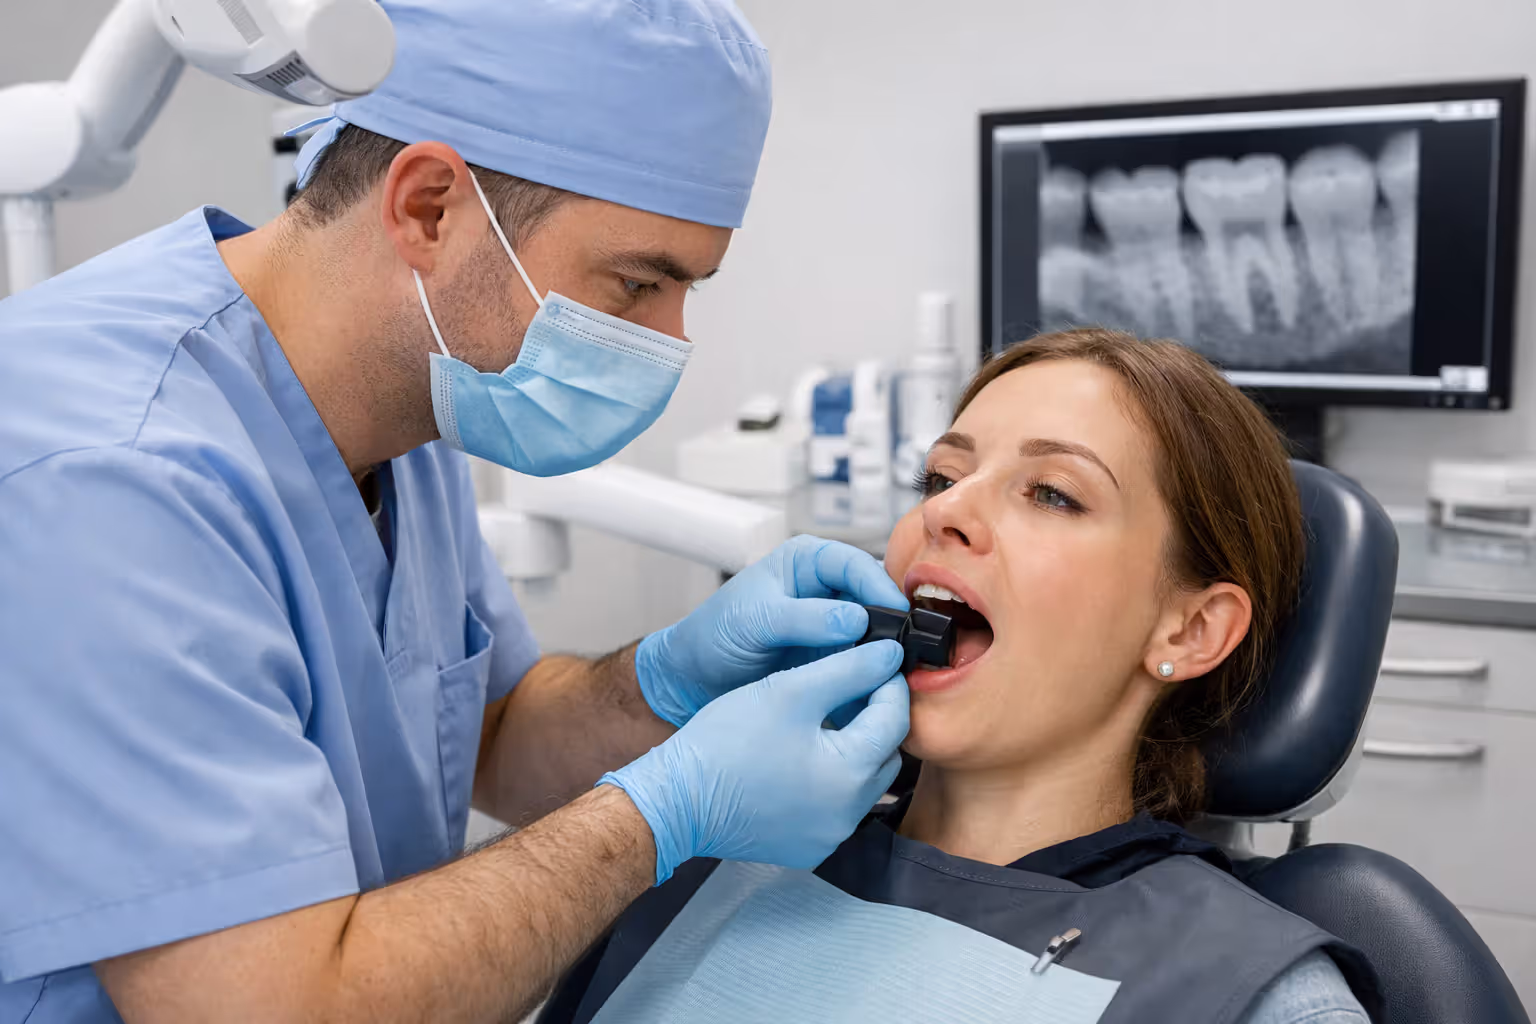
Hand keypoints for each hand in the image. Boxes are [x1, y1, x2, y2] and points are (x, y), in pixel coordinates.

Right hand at [601, 641, 908, 883]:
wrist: (676, 799)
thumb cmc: (726, 742)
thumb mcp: (791, 691)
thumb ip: (849, 669)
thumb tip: (890, 656)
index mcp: (851, 775)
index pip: (894, 719)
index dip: (890, 683)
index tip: (878, 662)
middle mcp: (848, 815)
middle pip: (884, 754)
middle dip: (876, 719)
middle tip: (853, 689)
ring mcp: (827, 837)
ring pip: (862, 784)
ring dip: (855, 751)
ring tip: (827, 722)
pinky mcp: (807, 849)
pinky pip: (836, 809)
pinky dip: (831, 783)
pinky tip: (804, 760)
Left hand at [635, 535, 907, 726]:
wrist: (693, 680)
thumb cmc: (713, 636)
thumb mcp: (755, 621)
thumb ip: (804, 618)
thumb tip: (855, 619)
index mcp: (807, 561)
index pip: (856, 564)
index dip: (879, 587)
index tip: (897, 613)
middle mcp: (826, 590)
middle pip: (875, 599)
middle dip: (892, 622)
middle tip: (906, 648)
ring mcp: (832, 627)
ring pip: (876, 634)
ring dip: (887, 653)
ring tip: (898, 673)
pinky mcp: (833, 660)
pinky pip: (864, 663)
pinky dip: (874, 675)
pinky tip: (880, 689)